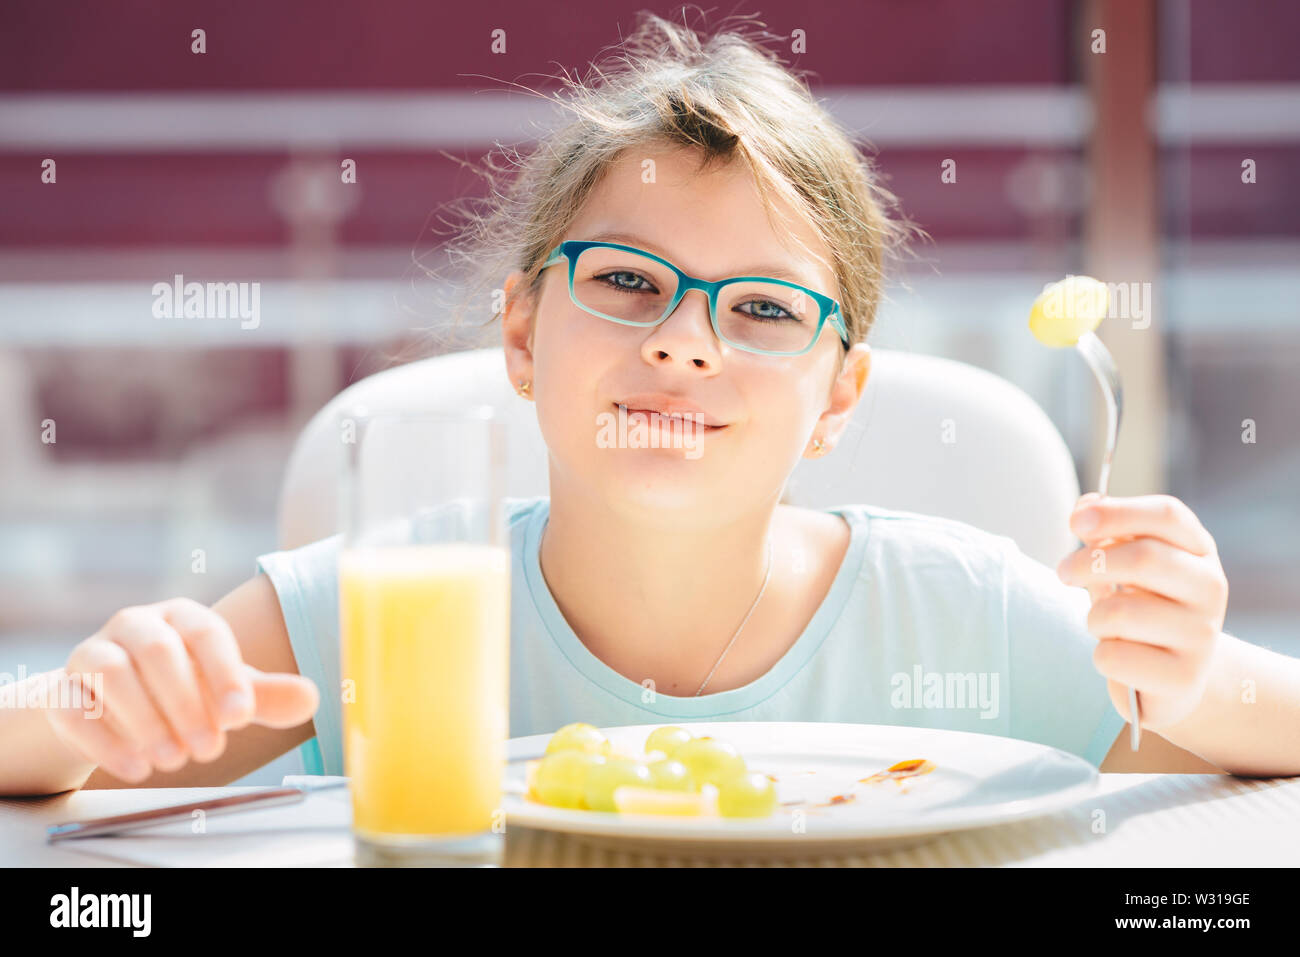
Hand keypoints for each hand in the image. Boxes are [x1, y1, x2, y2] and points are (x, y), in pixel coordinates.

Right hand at [44, 597, 319, 782]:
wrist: (109, 705)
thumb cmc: (182, 689)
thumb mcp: (224, 691)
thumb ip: (265, 696)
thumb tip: (313, 697)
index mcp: (181, 616)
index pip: (206, 633)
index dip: (225, 674)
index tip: (241, 716)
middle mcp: (135, 625)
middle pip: (158, 652)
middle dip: (186, 703)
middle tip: (210, 749)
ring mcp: (92, 653)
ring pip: (112, 675)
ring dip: (146, 721)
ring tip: (174, 760)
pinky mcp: (60, 690)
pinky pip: (73, 708)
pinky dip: (105, 741)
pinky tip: (136, 767)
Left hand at [1055, 492, 1228, 732]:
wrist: (1175, 676)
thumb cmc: (1144, 609)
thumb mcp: (1127, 566)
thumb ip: (1107, 532)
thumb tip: (1085, 505)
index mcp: (1199, 550)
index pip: (1167, 515)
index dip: (1117, 512)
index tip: (1076, 521)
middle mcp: (1210, 588)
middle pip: (1144, 557)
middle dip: (1088, 563)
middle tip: (1063, 572)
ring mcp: (1202, 635)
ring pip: (1119, 613)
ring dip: (1094, 619)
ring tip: (1106, 626)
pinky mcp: (1183, 678)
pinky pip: (1113, 657)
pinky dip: (1102, 657)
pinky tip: (1122, 660)